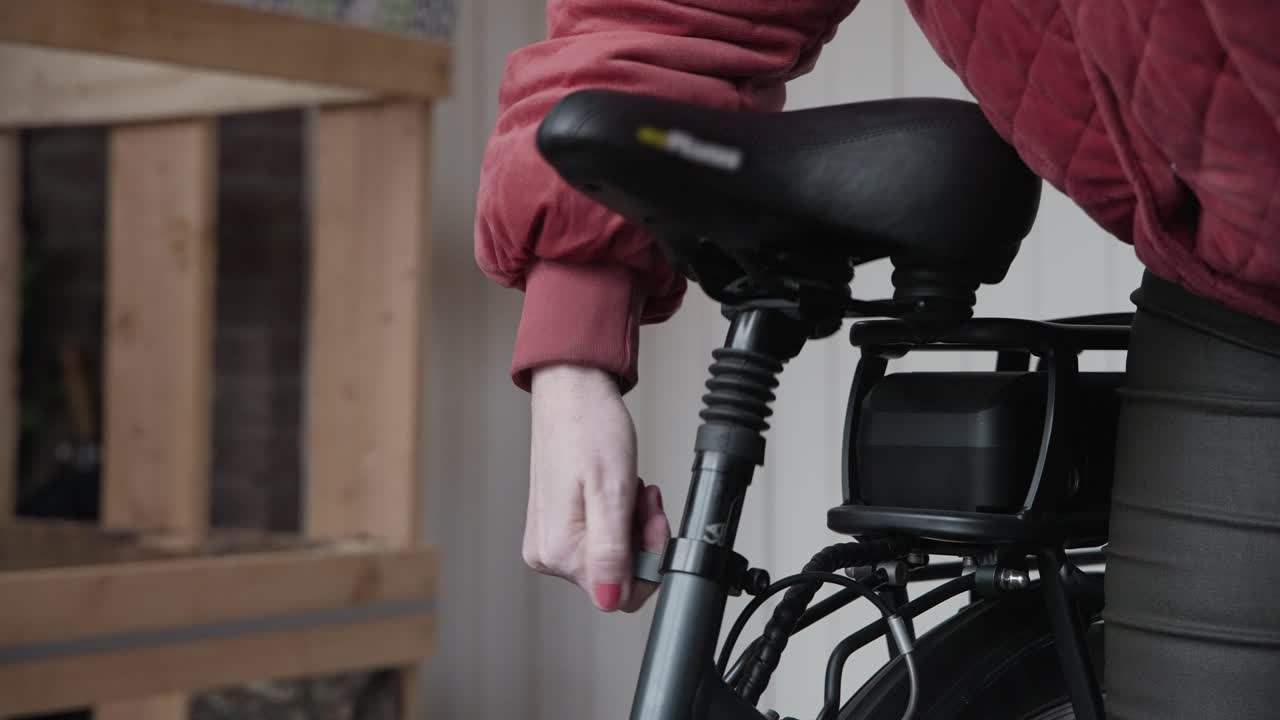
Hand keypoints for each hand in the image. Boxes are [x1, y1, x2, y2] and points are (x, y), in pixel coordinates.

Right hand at [526, 364, 670, 611]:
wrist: (572, 393)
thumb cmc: (590, 429)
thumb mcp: (612, 493)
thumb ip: (611, 554)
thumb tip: (611, 599)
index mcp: (559, 551)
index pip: (619, 595)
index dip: (647, 563)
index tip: (651, 522)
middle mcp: (548, 553)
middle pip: (615, 576)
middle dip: (640, 539)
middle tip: (643, 498)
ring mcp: (549, 539)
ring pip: (611, 556)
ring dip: (630, 525)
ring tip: (629, 487)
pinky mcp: (555, 524)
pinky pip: (598, 539)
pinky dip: (616, 516)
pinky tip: (615, 489)